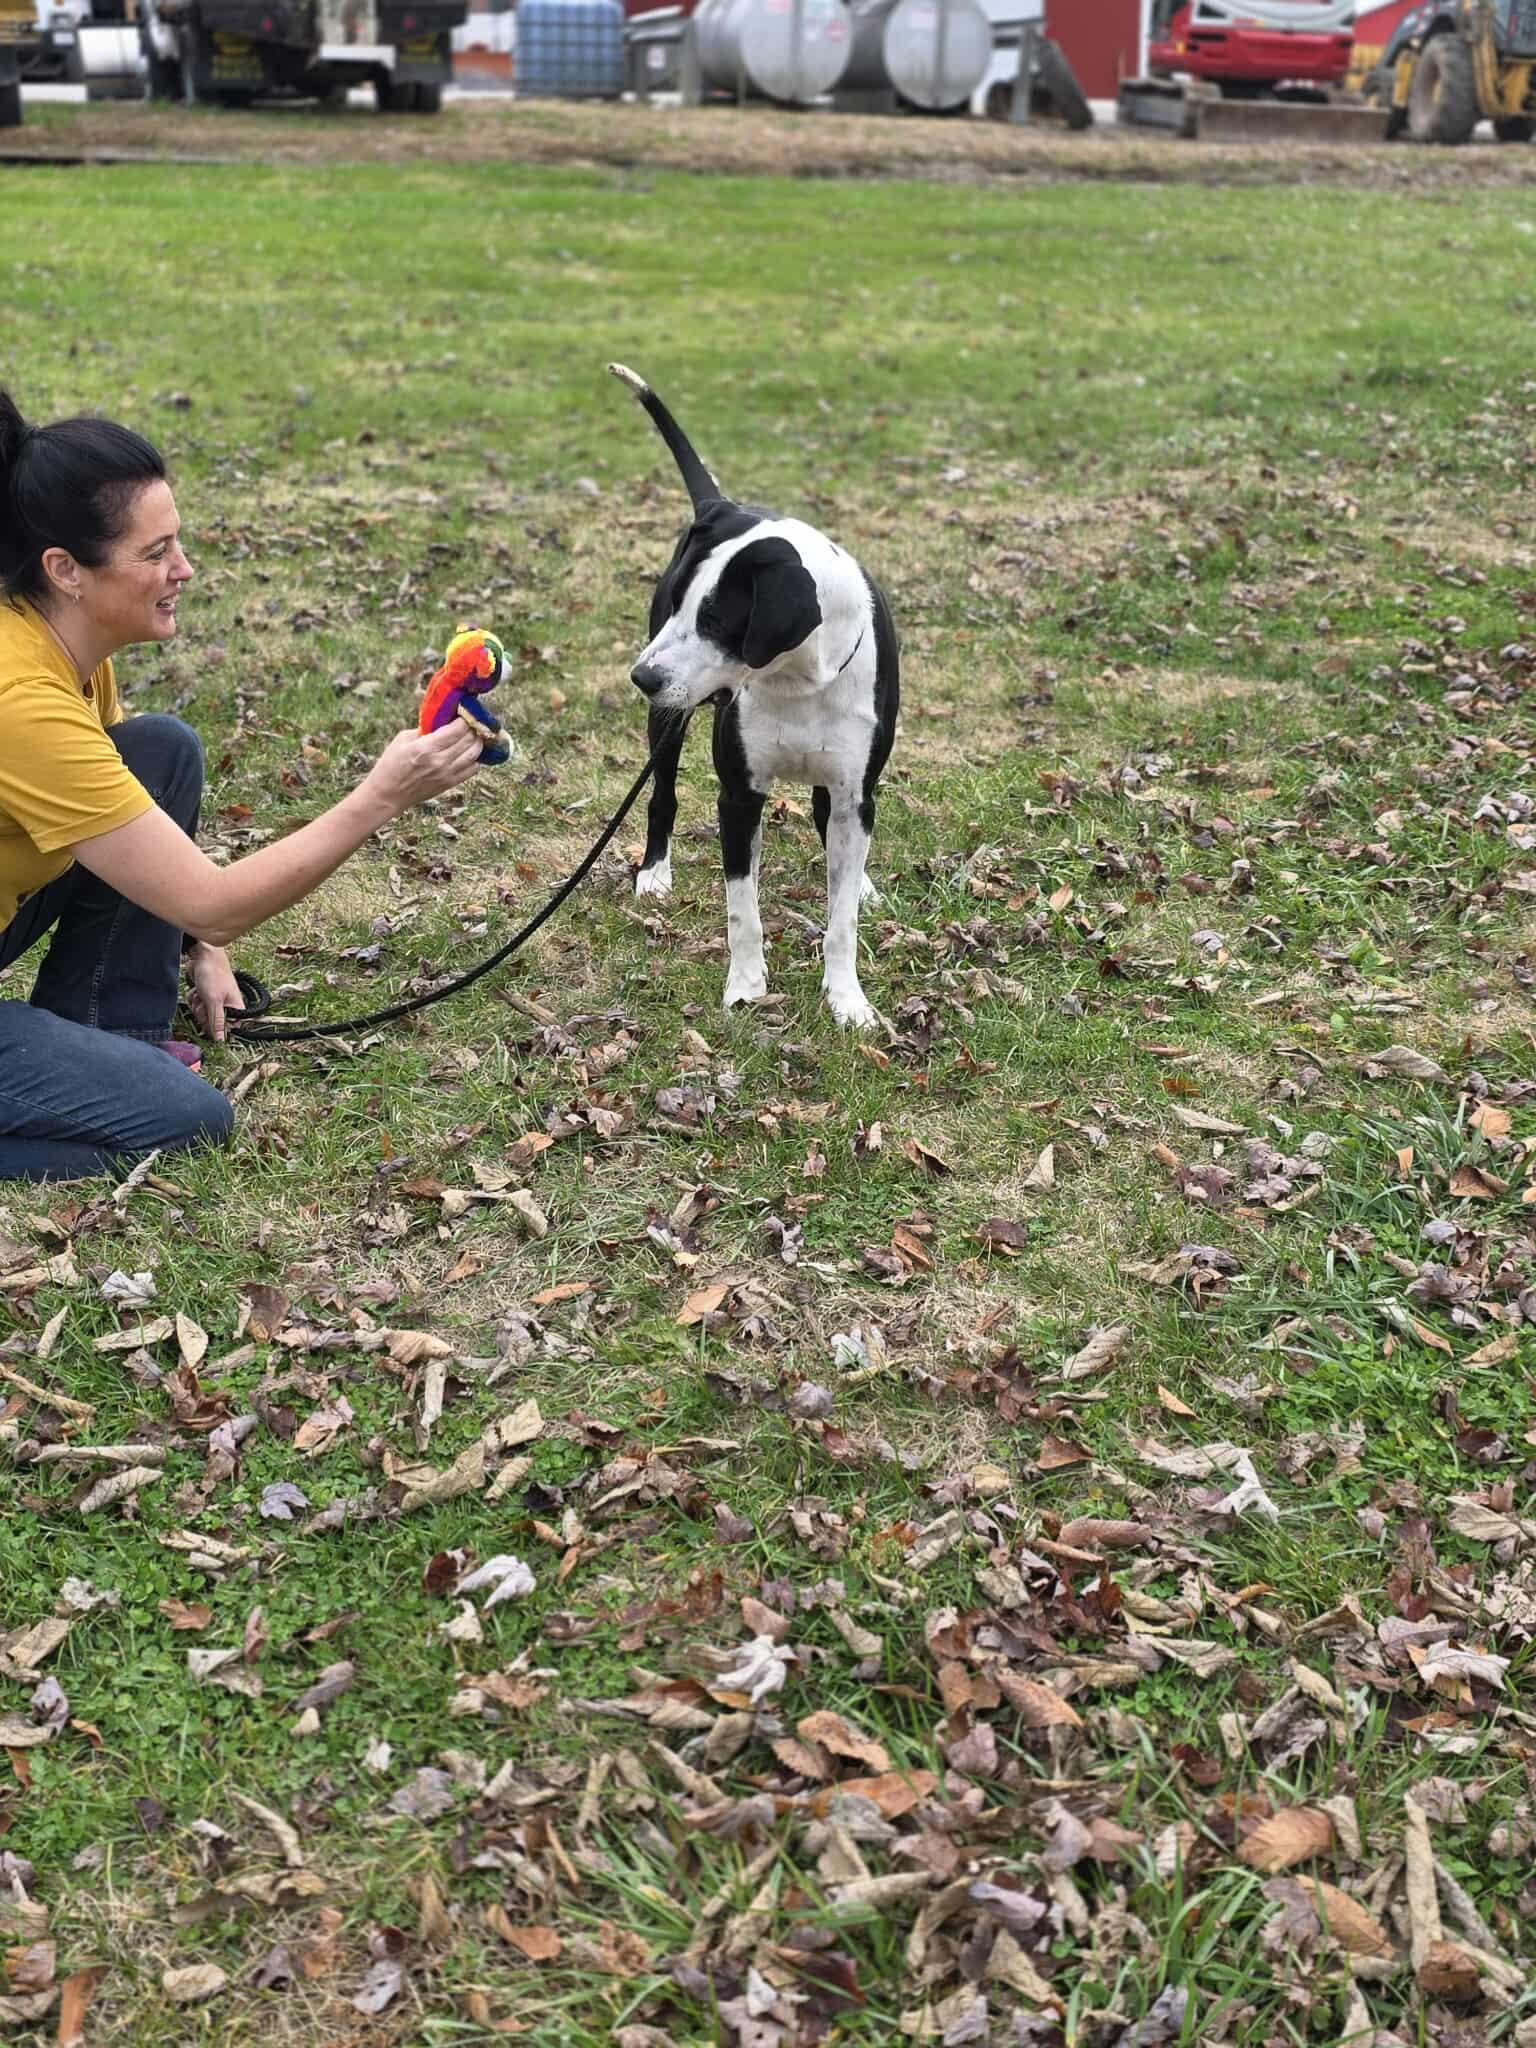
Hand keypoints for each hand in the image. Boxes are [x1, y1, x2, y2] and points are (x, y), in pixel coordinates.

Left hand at [184, 942, 243, 1043]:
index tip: (209, 1021)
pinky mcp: (205, 996)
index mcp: (236, 1008)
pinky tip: (196, 990)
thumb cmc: (214, 974)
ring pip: (202, 1014)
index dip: (216, 1028)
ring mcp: (214, 1000)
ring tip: (200, 994)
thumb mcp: (214, 1000)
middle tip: (204, 1003)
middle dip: (204, 1014)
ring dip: (197, 1005)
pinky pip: (196, 1005)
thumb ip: (217, 1021)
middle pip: (212, 1023)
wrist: (203, 955)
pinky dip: (193, 998)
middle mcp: (226, 1005)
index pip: (227, 1028)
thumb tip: (220, 1041)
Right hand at [361, 722, 484, 819]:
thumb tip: (444, 718)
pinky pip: (473, 769)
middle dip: (473, 727)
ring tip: (475, 734)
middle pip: (468, 740)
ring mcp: (447, 774)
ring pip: (474, 754)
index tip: (465, 712)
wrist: (389, 793)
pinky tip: (471, 751)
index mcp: (426, 747)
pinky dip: (476, 758)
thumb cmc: (392, 763)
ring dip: (478, 741)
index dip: (465, 718)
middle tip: (472, 721)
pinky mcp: (450, 783)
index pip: (456, 729)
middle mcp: (439, 761)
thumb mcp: (403, 739)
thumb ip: (425, 728)